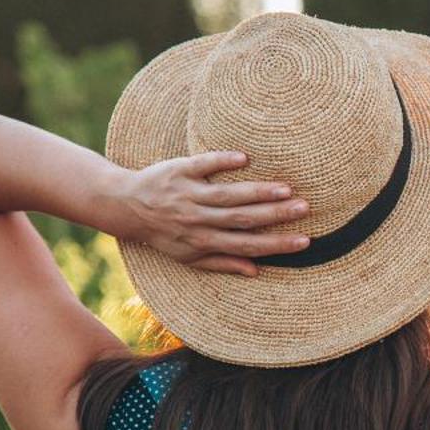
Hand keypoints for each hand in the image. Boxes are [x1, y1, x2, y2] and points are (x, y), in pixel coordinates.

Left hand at [115, 150, 310, 276]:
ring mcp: (188, 194)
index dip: (276, 244)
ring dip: (257, 192)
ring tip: (286, 188)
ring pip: (227, 195)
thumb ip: (222, 262)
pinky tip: (244, 158)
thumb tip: (256, 271)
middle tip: (304, 208)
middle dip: (275, 215)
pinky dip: (222, 161)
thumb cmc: (162, 234)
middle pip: (242, 218)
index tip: (305, 241)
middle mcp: (197, 219)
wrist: (124, 207)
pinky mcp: (179, 171)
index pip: (247, 245)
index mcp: (203, 241)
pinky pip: (203, 165)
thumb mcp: (188, 256)